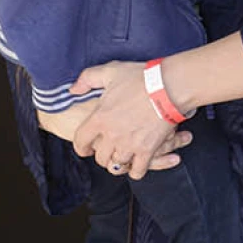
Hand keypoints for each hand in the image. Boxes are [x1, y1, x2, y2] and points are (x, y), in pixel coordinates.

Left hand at [71, 60, 184, 178]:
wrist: (169, 86)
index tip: (86, 149)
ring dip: (119, 162)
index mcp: (100, 118)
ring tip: (122, 157)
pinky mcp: (147, 150)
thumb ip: (87, 78)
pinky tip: (137, 164)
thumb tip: (73, 90)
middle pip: (100, 158)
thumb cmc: (141, 78)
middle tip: (107, 151)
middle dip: (102, 156)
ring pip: (117, 166)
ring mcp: (129, 145)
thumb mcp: (110, 71)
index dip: (81, 147)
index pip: (80, 141)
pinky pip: (137, 171)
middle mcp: (112, 135)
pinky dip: (136, 170)